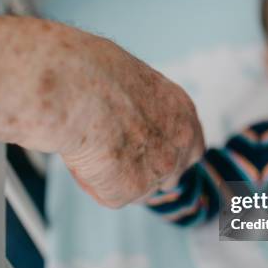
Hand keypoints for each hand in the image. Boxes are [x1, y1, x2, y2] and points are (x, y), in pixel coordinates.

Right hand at [16, 35, 204, 207]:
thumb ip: (145, 111)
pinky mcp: (128, 191)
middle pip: (170, 176)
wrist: (76, 90)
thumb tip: (132, 122)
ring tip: (90, 144)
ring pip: (137, 189)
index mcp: (183, 113)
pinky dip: (90, 180)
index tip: (148, 150)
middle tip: (115, 155)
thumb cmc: (95, 73)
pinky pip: (108, 194)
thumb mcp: (135, 83)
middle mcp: (178, 146)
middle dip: (146, 172)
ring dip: (115, 176)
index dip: (167, 152)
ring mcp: (156, 172)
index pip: (191, 147)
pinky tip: (80, 154)